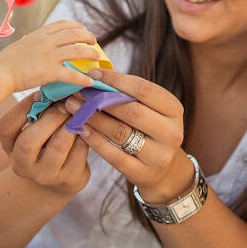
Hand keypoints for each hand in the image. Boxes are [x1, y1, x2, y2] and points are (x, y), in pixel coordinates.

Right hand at [0, 20, 98, 92]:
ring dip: (90, 54)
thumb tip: (29, 40)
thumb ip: (31, 41)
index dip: (77, 26)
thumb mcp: (21, 44)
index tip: (83, 30)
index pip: (63, 24)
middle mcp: (47, 41)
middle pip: (75, 34)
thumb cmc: (6, 61)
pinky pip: (72, 74)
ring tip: (97, 58)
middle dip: (88, 37)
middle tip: (94, 43)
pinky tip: (89, 82)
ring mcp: (50, 56)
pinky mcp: (50, 72)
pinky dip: (83, 79)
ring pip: (77, 50)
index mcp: (40, 34)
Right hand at [0, 91, 90, 195]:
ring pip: (58, 147)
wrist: (57, 176)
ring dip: (70, 124)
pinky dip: (85, 134)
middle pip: (29, 142)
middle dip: (50, 118)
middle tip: (64, 104)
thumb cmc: (44, 139)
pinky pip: (79, 153)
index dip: (22, 107)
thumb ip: (38, 110)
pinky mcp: (69, 179)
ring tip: (78, 111)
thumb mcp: (33, 126)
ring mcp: (45, 176)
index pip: (5, 127)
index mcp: (9, 146)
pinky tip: (87, 125)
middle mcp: (21, 165)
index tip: (40, 94)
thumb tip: (56, 88)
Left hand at [66, 69, 192, 203]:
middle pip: (131, 111)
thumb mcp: (150, 110)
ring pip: (119, 132)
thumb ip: (129, 94)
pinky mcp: (143, 173)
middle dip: (100, 99)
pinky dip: (94, 140)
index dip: (116, 79)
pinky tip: (80, 128)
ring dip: (92, 117)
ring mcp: (159, 155)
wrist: (163, 170)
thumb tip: (94, 76)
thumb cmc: (149, 129)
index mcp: (174, 109)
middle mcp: (171, 132)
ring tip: (72, 106)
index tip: (92, 74)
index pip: (144, 89)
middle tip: (77, 91)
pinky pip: (113, 155)